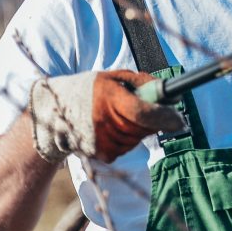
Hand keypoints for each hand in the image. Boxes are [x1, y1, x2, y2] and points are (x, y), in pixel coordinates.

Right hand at [29, 70, 185, 162]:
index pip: (142, 112)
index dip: (164, 117)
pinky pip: (126, 148)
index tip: (179, 120)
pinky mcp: (100, 154)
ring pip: (136, 139)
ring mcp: (100, 141)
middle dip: (151, 121)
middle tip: (145, 110)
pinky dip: (125, 140)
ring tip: (119, 117)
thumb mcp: (112, 77)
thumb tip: (168, 91)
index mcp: (108, 98)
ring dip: (137, 130)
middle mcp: (104, 122)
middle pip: (143, 128)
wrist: (52, 113)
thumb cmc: (88, 90)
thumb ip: (141, 82)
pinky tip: (111, 129)